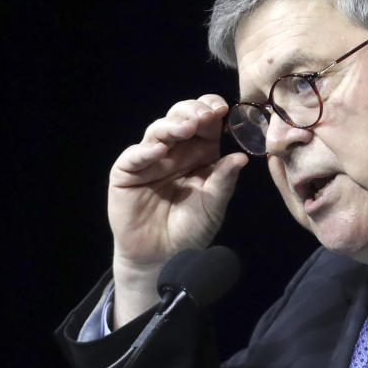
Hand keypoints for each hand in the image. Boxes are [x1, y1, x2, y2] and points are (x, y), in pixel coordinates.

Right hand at [108, 94, 247, 326]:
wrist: (164, 258)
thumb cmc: (191, 230)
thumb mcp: (213, 205)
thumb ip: (224, 181)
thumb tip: (241, 158)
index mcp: (200, 152)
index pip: (206, 122)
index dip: (212, 110)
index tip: (222, 109)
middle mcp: (175, 150)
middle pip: (181, 118)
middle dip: (193, 112)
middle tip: (204, 116)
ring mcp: (150, 159)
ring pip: (158, 131)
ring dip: (173, 125)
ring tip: (187, 127)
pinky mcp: (126, 172)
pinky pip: (134, 156)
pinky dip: (146, 150)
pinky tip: (161, 149)